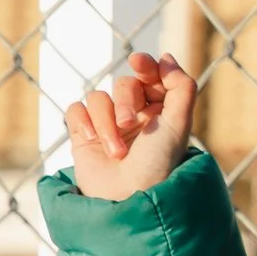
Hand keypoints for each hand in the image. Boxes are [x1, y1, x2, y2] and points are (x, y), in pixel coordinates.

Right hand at [65, 52, 197, 200]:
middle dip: (126, 100)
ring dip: (106, 122)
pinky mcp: (84, 135)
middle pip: (124, 84)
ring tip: (117, 151)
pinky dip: (83, 122)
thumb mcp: (178, 123)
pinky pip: (75, 109)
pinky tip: (91, 141)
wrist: (126, 198)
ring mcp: (108, 125)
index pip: (151, 76)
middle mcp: (135, 116)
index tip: (139, 61)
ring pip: (98, 98)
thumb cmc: (158, 163)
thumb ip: (181, 87)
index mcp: (161, 112)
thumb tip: (165, 57)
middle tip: (129, 124)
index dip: (146, 65)